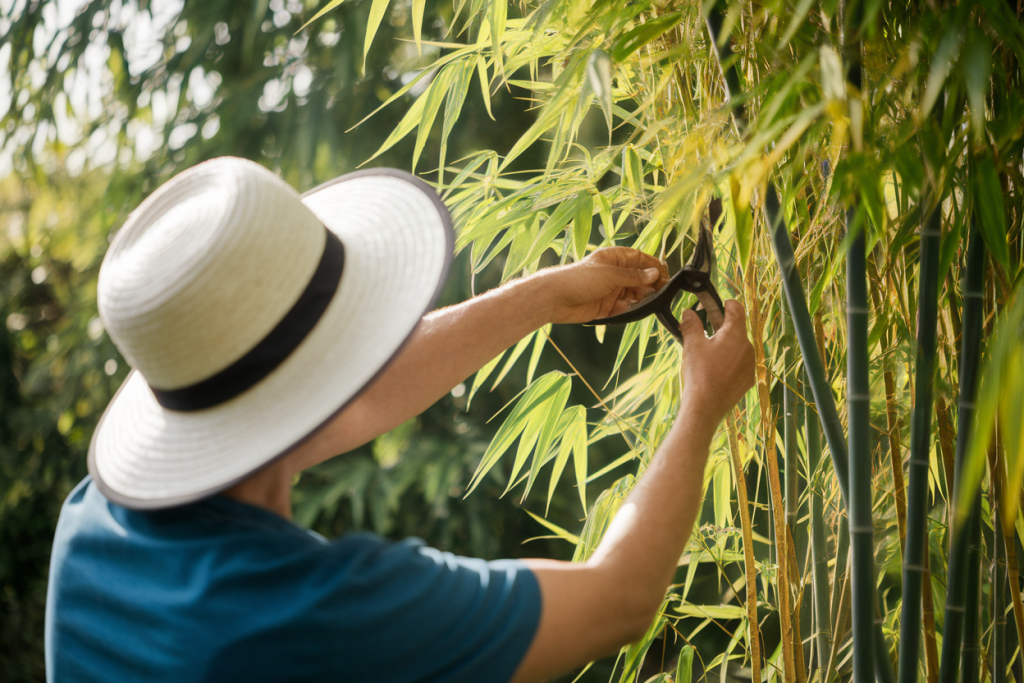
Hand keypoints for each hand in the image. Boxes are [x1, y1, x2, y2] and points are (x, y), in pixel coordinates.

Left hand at [541, 247, 669, 324]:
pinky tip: (629, 309)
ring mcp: (611, 291)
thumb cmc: (581, 279)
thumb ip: (634, 276)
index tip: (665, 277)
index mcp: (615, 259)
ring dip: (640, 299)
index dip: (653, 267)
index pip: (640, 259)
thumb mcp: (611, 274)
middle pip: (639, 279)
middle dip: (650, 286)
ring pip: (633, 295)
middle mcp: (615, 274)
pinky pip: (624, 309)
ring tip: (645, 302)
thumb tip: (654, 274)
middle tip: (659, 294)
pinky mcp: (606, 307)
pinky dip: (629, 310)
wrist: (555, 298)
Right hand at [677, 300, 755, 424]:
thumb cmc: (699, 374)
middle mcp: (748, 347)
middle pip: (737, 328)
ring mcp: (751, 365)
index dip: (724, 303)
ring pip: (739, 347)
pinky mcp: (748, 379)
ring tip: (708, 354)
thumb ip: (691, 324)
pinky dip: (730, 361)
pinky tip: (716, 370)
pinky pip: (741, 363)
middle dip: (721, 326)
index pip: (736, 308)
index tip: (712, 306)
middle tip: (704, 331)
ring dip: (726, 345)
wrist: (705, 407)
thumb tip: (689, 313)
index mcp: (735, 334)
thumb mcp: (691, 345)